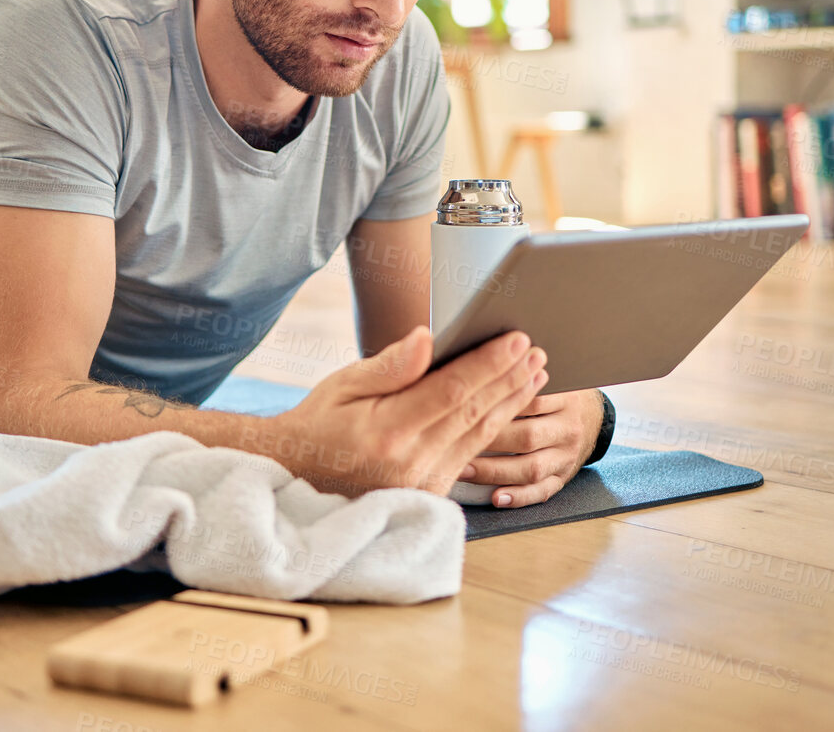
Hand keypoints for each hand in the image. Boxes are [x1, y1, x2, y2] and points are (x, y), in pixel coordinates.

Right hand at [250, 325, 548, 497]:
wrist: (297, 479)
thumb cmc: (318, 424)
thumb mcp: (342, 385)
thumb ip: (390, 366)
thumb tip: (427, 338)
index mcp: (387, 432)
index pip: (452, 390)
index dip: (488, 363)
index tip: (516, 339)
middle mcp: (410, 462)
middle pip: (474, 412)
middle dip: (510, 378)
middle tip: (537, 349)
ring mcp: (422, 483)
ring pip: (479, 435)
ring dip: (511, 401)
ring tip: (535, 373)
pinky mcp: (429, 494)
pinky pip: (470, 454)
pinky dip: (493, 426)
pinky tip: (508, 406)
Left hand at [458, 388, 605, 508]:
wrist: (592, 416)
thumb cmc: (556, 392)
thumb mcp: (549, 376)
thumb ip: (520, 374)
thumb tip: (479, 363)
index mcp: (566, 397)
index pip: (532, 400)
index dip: (499, 404)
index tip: (466, 406)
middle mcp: (569, 428)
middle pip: (528, 436)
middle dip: (489, 440)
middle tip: (454, 440)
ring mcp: (567, 456)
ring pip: (532, 468)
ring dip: (495, 471)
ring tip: (464, 469)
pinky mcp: (563, 478)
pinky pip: (542, 492)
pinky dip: (519, 497)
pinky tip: (497, 497)